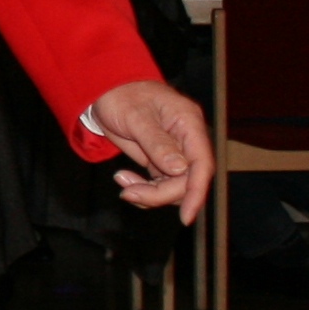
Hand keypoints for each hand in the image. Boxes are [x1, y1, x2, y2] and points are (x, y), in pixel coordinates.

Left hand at [89, 78, 212, 220]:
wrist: (105, 92)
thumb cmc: (121, 96)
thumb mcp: (136, 117)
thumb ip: (157, 143)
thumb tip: (179, 169)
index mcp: (189, 124)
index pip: (203, 164)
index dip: (197, 192)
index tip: (186, 217)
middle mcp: (187, 140)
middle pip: (187, 181)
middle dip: (160, 194)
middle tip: (128, 193)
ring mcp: (176, 152)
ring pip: (174, 187)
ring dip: (150, 193)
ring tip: (123, 183)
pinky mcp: (162, 160)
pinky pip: (161, 184)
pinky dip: (143, 189)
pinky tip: (124, 179)